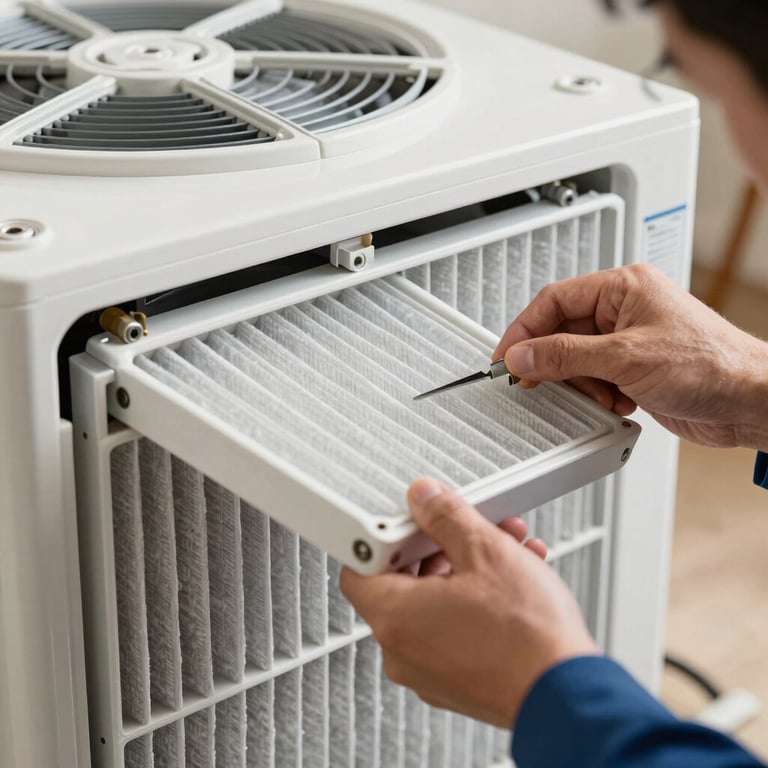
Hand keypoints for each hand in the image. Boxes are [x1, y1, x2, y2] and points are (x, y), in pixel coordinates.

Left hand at [340, 478, 596, 727]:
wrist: (569, 696)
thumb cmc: (527, 637)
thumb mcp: (485, 552)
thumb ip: (446, 517)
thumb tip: (424, 498)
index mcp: (395, 616)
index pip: (359, 568)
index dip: (382, 538)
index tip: (406, 523)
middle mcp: (402, 650)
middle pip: (404, 582)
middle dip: (442, 547)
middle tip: (468, 530)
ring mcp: (429, 671)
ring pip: (437, 604)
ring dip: (468, 569)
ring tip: (506, 549)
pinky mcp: (458, 682)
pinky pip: (454, 630)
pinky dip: (477, 602)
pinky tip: (514, 581)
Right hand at [493, 264, 767, 448]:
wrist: (750, 401)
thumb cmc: (711, 364)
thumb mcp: (625, 357)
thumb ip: (565, 355)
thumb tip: (522, 355)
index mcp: (622, 288)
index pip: (554, 300)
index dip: (524, 329)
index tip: (505, 357)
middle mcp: (623, 310)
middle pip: (561, 332)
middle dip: (555, 363)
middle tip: (537, 382)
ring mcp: (628, 341)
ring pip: (575, 360)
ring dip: (580, 384)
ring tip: (602, 393)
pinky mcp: (633, 369)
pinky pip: (594, 379)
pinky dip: (598, 395)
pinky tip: (619, 402)